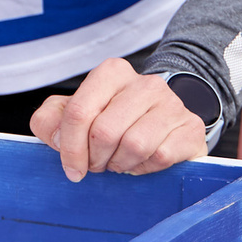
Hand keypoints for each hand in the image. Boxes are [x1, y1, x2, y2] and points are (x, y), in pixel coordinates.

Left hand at [29, 58, 209, 181]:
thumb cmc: (111, 121)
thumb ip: (50, 121)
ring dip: (119, 164)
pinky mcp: (190, 128)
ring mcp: (172, 103)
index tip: (72, 168)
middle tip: (98, 164)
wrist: (163, 125)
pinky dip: (144, 168)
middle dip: (95, 158)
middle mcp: (145, 83)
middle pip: (104, 132)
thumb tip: (57, 139)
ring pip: (134, 145)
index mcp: (112, 73)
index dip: (70, 148)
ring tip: (118, 161)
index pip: (79, 112)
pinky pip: (160, 156)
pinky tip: (141, 162)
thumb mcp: (74, 115)